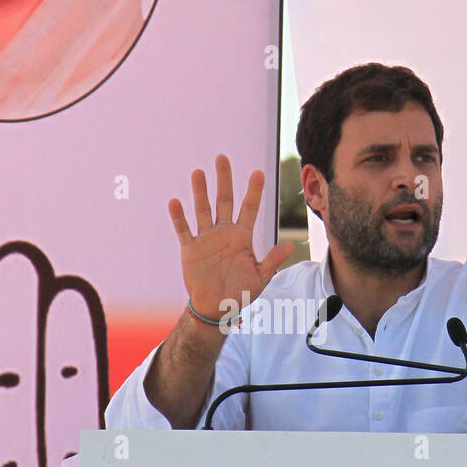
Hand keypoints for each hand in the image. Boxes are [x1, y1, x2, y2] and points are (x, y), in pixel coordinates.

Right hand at [168, 154, 291, 320]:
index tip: (259, 172)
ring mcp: (206, 239)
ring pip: (203, 210)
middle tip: (223, 158)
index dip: (254, 191)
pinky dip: (179, 217)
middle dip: (224, 180)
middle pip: (224, 201)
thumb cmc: (240, 293)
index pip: (250, 208)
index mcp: (242, 237)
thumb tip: (292, 245)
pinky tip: (175, 201)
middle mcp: (224, 233)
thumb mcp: (261, 278)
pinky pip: (184, 230)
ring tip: (198, 172)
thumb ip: (273, 261)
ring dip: (200, 192)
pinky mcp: (190, 249)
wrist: (216, 308)